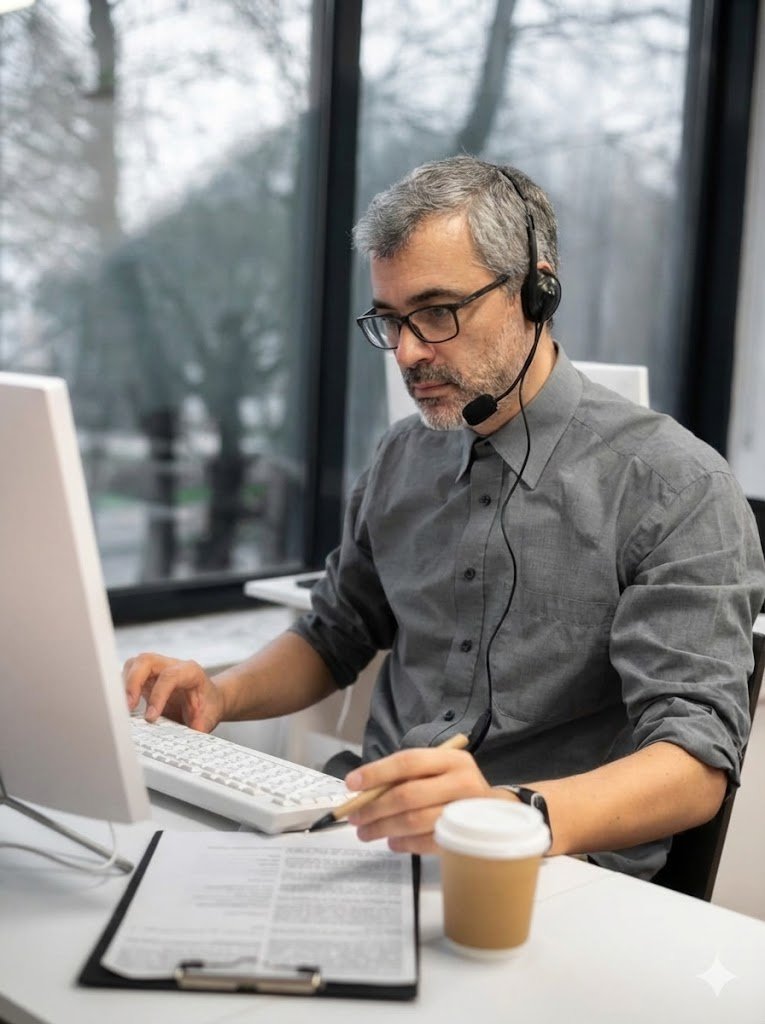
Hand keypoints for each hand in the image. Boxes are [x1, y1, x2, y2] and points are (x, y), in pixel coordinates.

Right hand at [123, 652, 223, 732]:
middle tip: (128, 707)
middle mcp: (171, 665)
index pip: (169, 676)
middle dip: (133, 682)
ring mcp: (157, 669)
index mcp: (190, 672)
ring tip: (122, 708)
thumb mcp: (208, 718)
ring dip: (124, 685)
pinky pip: (128, 675)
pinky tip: (123, 706)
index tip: (150, 718)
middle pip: (146, 661)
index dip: (158, 696)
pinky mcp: (146, 678)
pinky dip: (122, 689)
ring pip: (134, 665)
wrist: (210, 700)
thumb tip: (185, 739)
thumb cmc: (208, 707)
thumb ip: (198, 727)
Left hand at [344, 747, 493, 853]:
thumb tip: (363, 791)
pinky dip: (404, 844)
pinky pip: (426, 843)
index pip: (408, 761)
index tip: (351, 784)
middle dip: (374, 807)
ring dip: (384, 828)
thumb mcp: (436, 771)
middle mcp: (463, 782)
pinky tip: (392, 842)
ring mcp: (466, 812)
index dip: (377, 772)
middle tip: (354, 817)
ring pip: (415, 821)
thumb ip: (406, 777)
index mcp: (452, 759)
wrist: (494, 812)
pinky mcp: (465, 838)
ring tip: (366, 832)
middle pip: (408, 795)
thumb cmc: (454, 788)